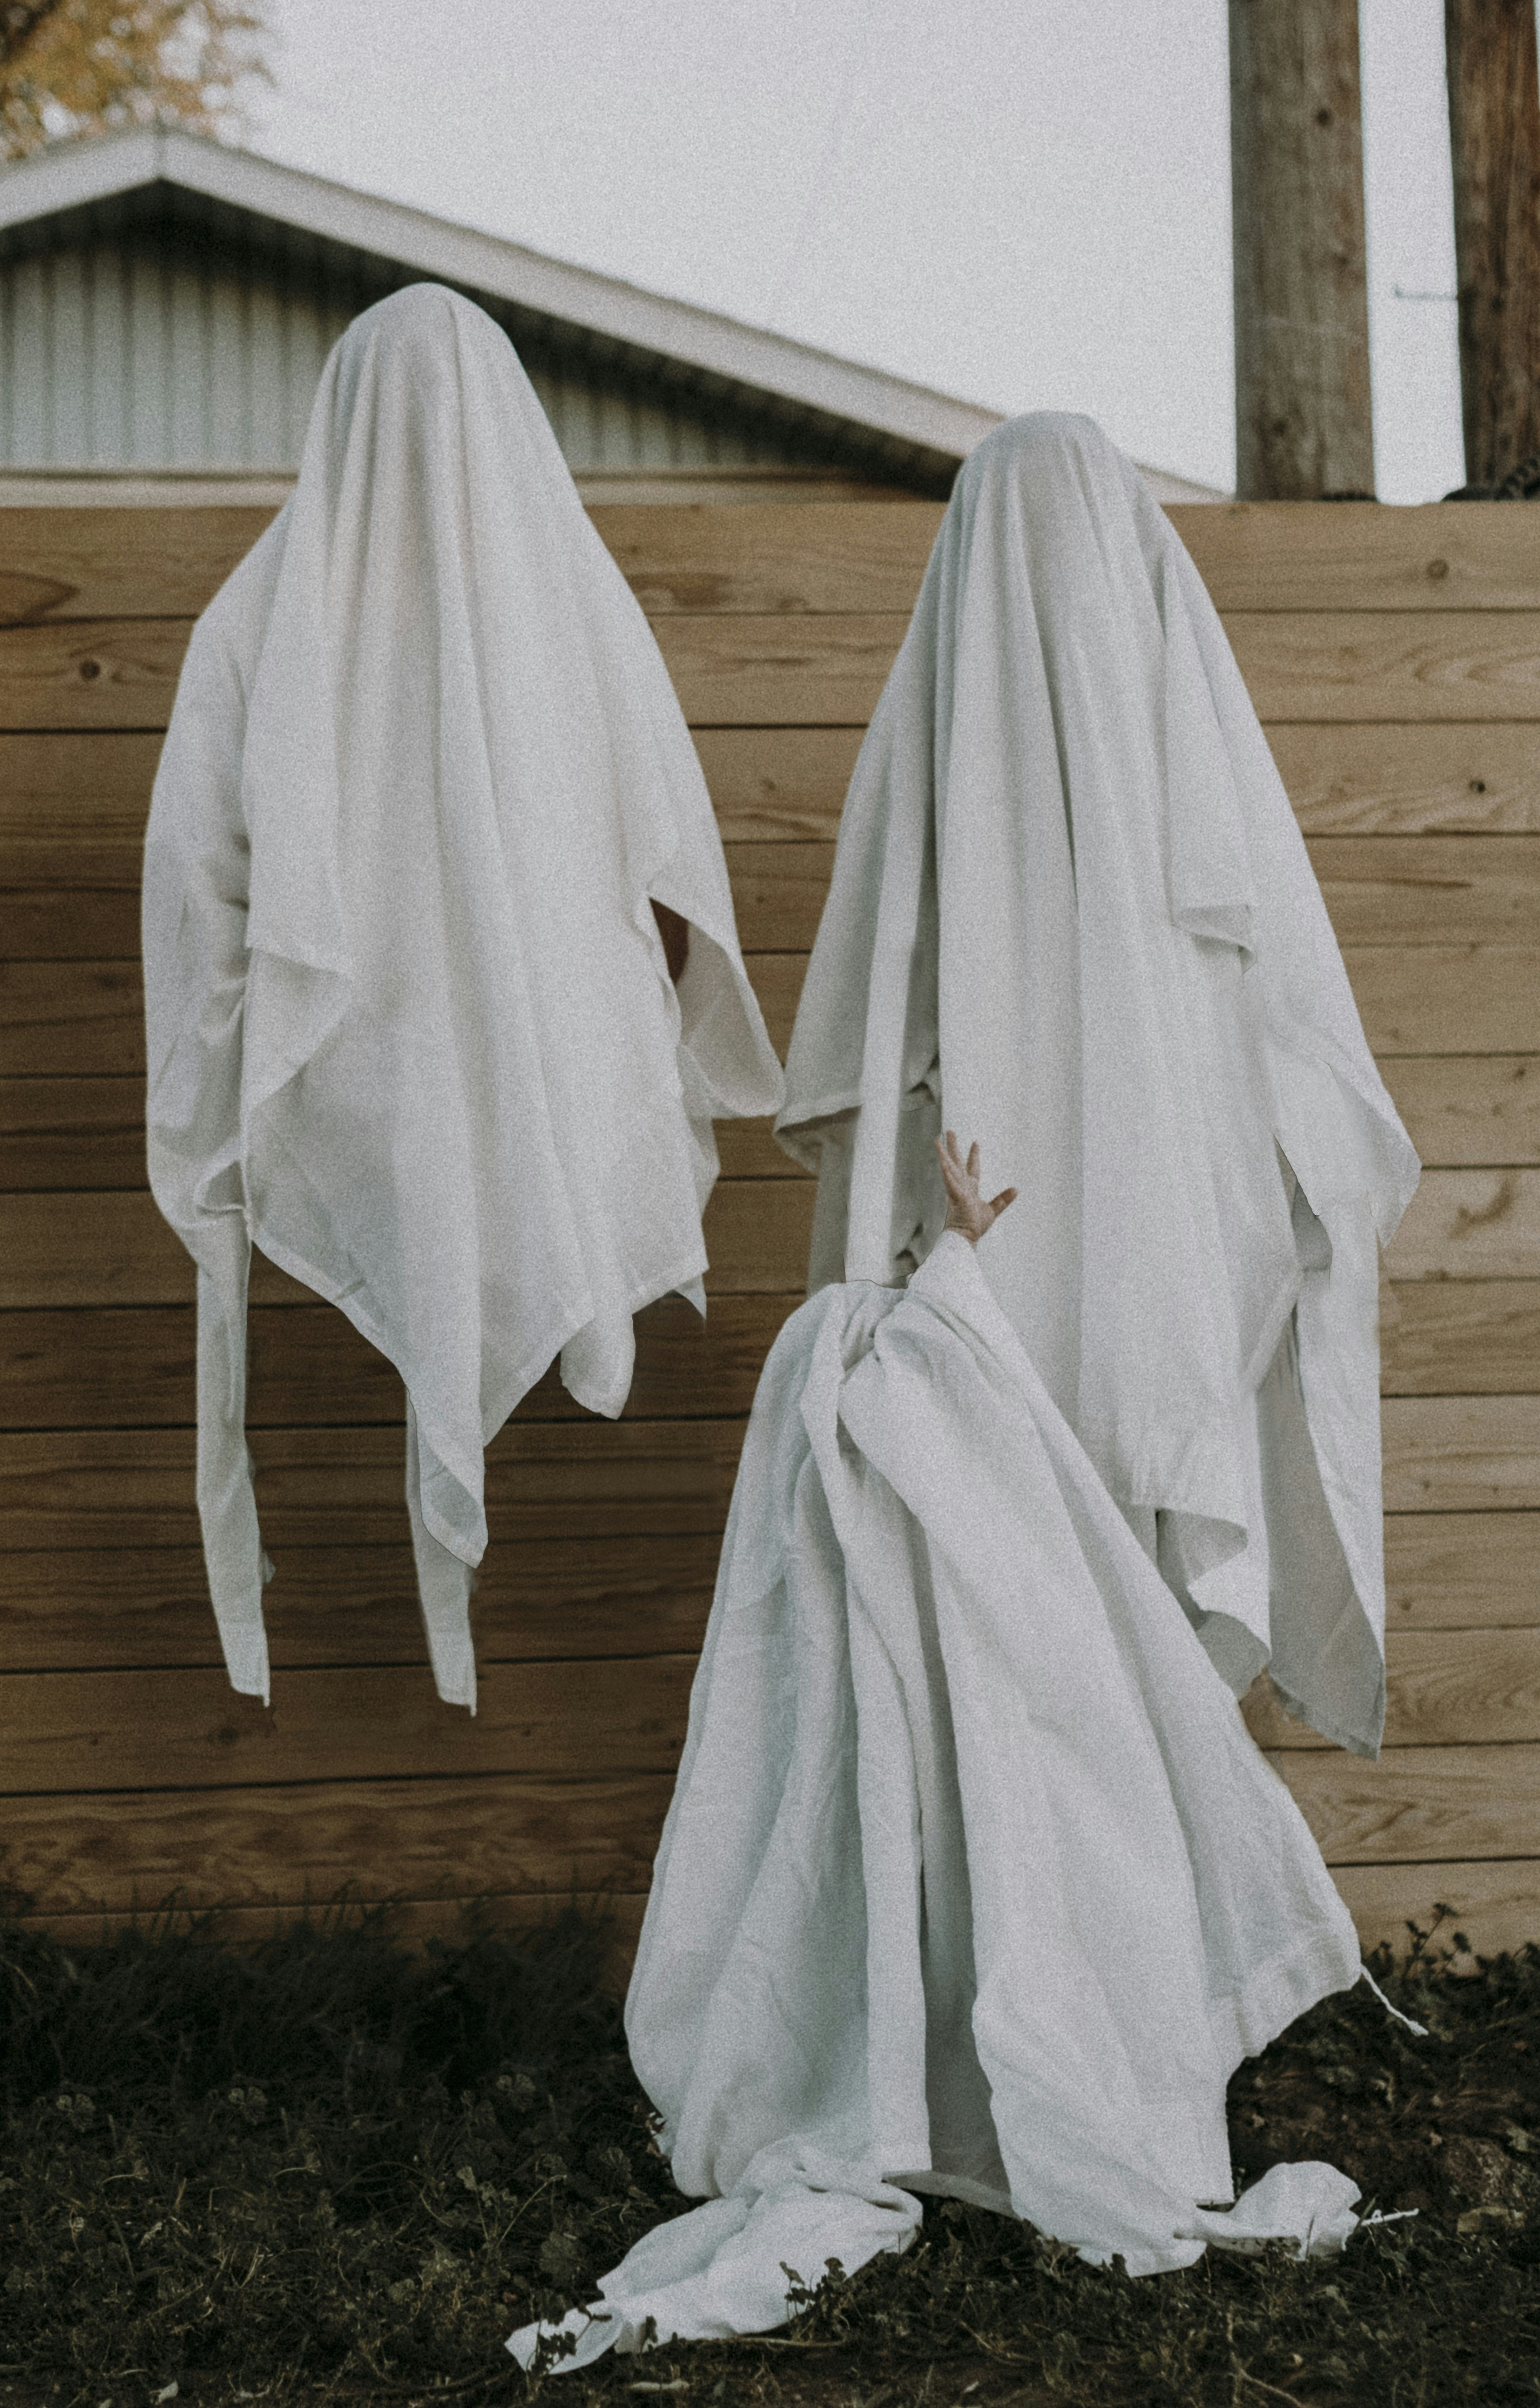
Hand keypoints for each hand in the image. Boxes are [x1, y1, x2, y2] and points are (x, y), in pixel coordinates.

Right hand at [935, 1130, 1016, 1245]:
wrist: (965, 1238)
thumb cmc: (975, 1227)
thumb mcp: (993, 1210)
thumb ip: (1003, 1199)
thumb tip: (1017, 1189)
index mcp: (969, 1189)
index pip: (972, 1168)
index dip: (974, 1156)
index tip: (975, 1143)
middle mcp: (961, 1186)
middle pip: (957, 1162)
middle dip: (953, 1147)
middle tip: (950, 1131)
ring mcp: (956, 1190)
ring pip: (949, 1168)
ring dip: (944, 1154)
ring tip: (938, 1140)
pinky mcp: (955, 1195)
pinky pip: (950, 1181)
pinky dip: (946, 1171)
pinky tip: (942, 1160)